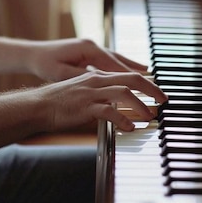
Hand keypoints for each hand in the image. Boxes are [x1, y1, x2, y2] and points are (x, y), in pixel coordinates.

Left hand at [28, 38, 147, 81]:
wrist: (32, 54)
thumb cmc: (44, 64)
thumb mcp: (62, 73)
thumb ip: (83, 77)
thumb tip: (101, 82)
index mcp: (89, 49)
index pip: (115, 65)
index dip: (131, 77)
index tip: (145, 86)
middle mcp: (93, 46)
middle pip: (121, 60)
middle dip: (137, 72)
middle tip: (154, 82)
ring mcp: (91, 48)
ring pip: (117, 58)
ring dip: (132, 67)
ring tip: (148, 73)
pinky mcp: (88, 52)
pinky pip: (109, 60)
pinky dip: (121, 66)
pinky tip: (128, 72)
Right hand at [33, 70, 166, 131]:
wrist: (38, 105)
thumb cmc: (60, 102)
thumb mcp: (83, 92)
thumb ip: (100, 94)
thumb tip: (116, 103)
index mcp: (97, 77)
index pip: (128, 75)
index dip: (146, 83)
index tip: (158, 92)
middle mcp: (97, 81)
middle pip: (131, 79)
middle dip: (151, 89)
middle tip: (163, 101)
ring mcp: (91, 93)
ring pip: (123, 93)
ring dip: (140, 105)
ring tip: (149, 116)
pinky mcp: (85, 107)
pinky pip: (109, 111)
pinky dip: (122, 119)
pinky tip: (130, 127)